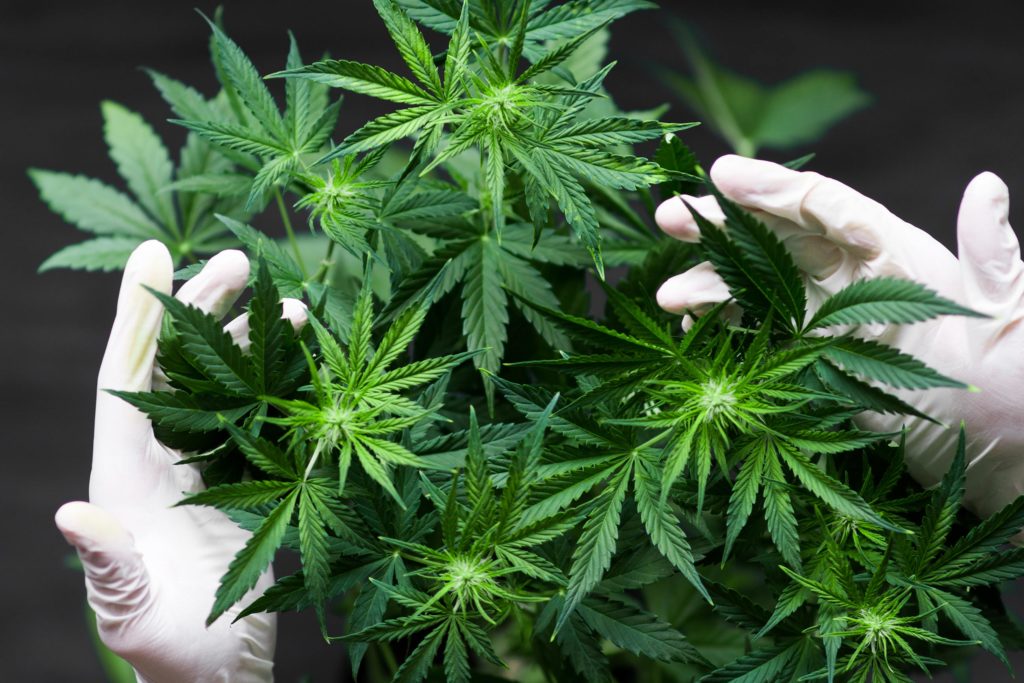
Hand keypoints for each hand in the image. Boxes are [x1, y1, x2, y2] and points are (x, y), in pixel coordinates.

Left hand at [55, 241, 305, 681]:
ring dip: (250, 341)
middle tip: (241, 259)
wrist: (215, 671)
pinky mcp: (242, 484)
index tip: (156, 254)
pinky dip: (280, 386)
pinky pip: (258, 420)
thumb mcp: (129, 614)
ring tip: (291, 303)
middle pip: (177, 364)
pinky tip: (305, 363)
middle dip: (203, 308)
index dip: (138, 316)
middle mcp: (161, 459)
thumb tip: (72, 514)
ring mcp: (204, 468)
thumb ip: (108, 566)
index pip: (125, 378)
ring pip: (221, 385)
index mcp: (125, 476)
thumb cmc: (166, 651)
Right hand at [654, 155, 1023, 518]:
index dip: (773, 187)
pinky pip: (756, 332)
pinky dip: (721, 327)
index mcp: (894, 250)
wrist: (1001, 444)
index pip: (826, 205)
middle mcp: (853, 275)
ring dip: (709, 284)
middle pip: (776, 235)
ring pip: (756, 286)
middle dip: (720, 224)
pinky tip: (690, 330)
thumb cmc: (1015, 378)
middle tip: (668, 216)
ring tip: (668, 298)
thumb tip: (986, 186)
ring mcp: (827, 317)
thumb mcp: (1010, 313)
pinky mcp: (812, 358)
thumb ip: (992, 255)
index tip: (722, 175)